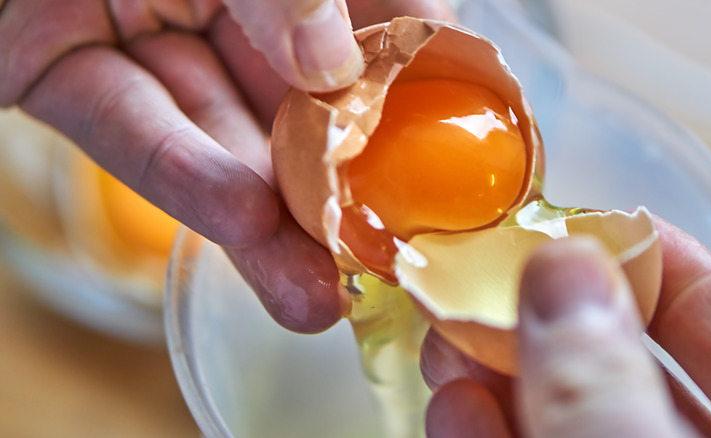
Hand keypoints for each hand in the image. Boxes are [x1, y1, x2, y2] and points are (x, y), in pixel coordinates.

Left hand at [0, 0, 450, 332]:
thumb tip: (334, 65)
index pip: (359, 11)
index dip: (407, 69)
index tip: (449, 132)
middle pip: (292, 97)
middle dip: (336, 182)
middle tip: (382, 253)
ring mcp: (140, 32)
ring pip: (216, 133)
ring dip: (266, 221)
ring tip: (316, 296)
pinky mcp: (59, 71)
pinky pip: (122, 127)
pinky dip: (180, 177)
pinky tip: (242, 223)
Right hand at [422, 218, 710, 436]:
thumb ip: (602, 392)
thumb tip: (562, 274)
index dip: (671, 270)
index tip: (593, 225)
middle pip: (650, 381)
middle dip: (557, 328)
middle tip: (491, 287)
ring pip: (589, 425)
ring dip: (511, 385)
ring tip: (453, 352)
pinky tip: (459, 416)